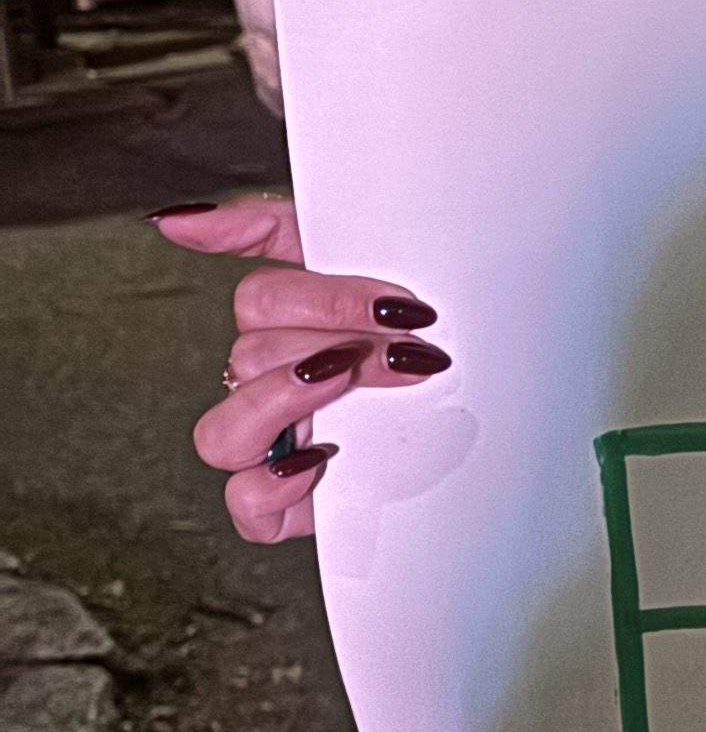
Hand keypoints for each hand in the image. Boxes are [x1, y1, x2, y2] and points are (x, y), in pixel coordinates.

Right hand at [153, 194, 451, 544]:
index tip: (398, 305)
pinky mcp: (294, 508)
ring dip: (283, 401)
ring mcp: (279, 448)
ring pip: (221, 433)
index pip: (259, 300)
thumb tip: (177, 222)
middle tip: (405, 349)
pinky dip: (271, 486)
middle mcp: (276, 387)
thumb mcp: (377, 262)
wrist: (504, 417)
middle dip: (333, 345)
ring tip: (348, 385)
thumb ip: (272, 228)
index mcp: (290, 330)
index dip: (324, 298)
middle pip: (250, 356)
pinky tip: (320, 459)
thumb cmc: (433, 337)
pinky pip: (246, 506)